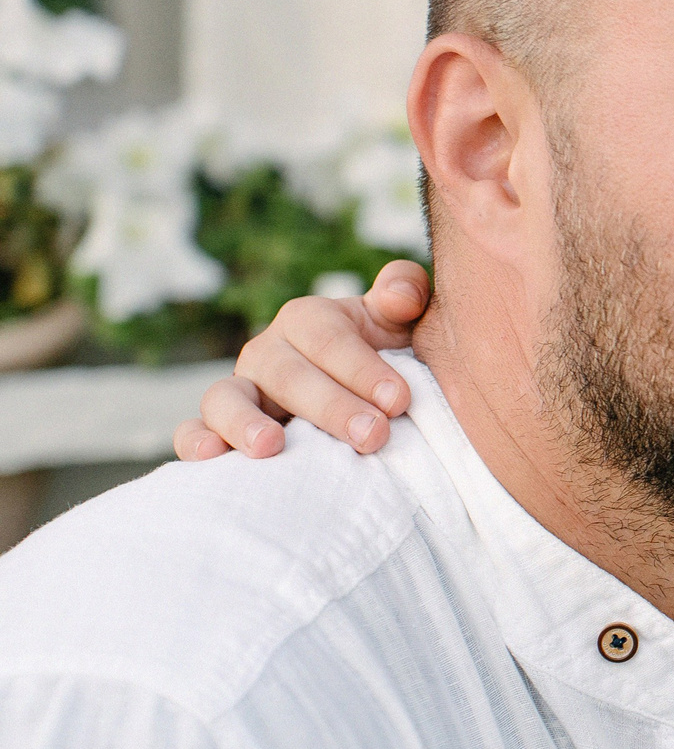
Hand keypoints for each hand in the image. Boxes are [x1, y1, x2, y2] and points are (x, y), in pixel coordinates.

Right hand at [174, 261, 430, 459]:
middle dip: (331, 406)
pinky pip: (193, 431)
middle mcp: (267, 351)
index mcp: (309, 320)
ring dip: (245, 423)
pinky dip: (195, 442)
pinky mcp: (218, 428)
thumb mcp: (400, 324)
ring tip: (272, 446)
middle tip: (373, 435)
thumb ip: (405, 292)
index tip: (399, 400)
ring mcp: (238, 389)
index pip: (329, 339)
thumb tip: (399, 294)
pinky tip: (211, 456)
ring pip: (226, 399)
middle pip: (288, 375)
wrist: (364, 403)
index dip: (362, 368)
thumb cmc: (387, 359)